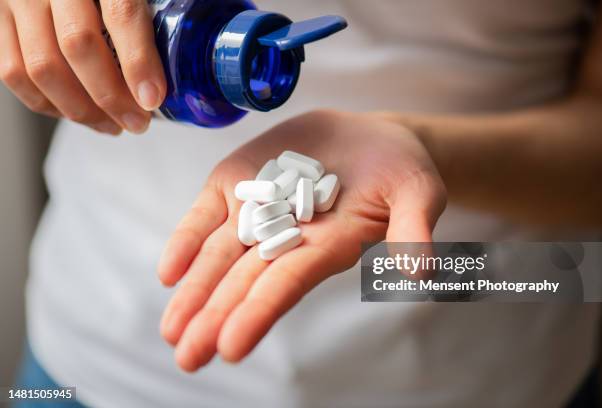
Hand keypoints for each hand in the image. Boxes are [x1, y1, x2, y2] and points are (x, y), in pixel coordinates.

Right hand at [0, 0, 165, 133]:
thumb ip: (146, 16)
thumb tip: (169, 71)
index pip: (121, 12)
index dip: (139, 60)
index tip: (153, 97)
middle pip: (78, 44)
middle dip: (112, 96)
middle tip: (138, 121)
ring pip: (42, 66)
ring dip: (81, 109)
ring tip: (112, 125)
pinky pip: (14, 71)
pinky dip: (48, 103)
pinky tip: (78, 113)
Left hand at [158, 110, 446, 371]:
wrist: (368, 137)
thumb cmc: (400, 171)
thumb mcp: (418, 191)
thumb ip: (415, 228)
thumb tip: (421, 272)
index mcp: (327, 246)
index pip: (288, 283)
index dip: (260, 312)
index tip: (230, 346)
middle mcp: (288, 237)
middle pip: (245, 280)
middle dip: (215, 317)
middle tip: (186, 357)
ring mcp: (258, 210)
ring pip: (219, 255)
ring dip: (194, 291)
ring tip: (170, 330)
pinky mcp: (238, 183)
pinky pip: (207, 215)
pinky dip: (187, 240)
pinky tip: (168, 272)